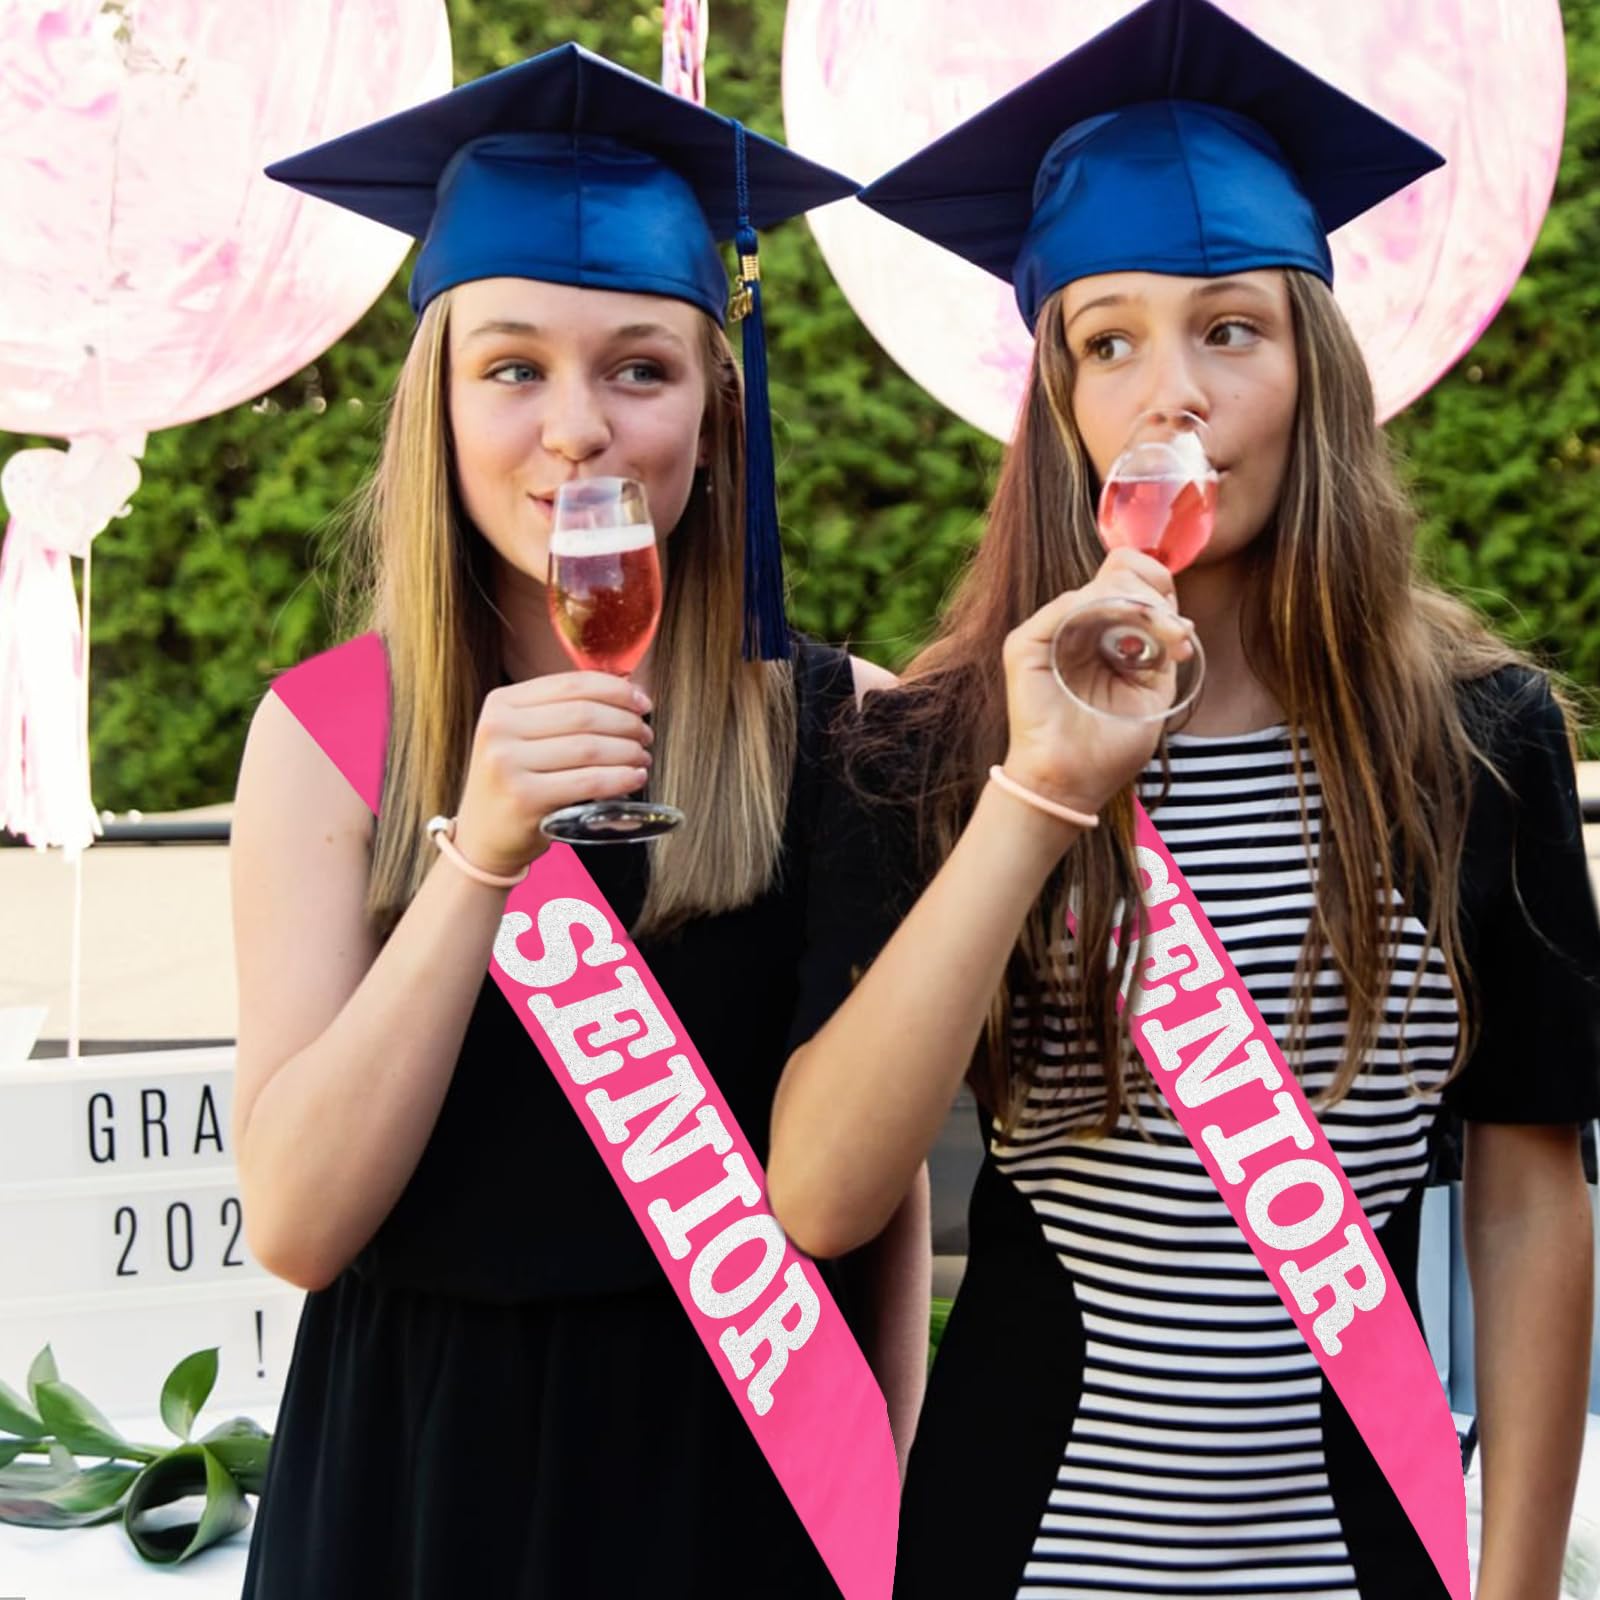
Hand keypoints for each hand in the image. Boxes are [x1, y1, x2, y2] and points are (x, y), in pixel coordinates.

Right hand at [451, 673, 653, 874]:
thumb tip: (628, 692)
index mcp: (501, 703)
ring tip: (642, 758)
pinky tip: (635, 777)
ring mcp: (507, 763)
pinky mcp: (524, 798)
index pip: (571, 685)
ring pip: (589, 748)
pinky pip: (588, 782)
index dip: (615, 690)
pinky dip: (620, 778)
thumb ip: (561, 712)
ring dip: (628, 751)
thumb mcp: (523, 737)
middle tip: (646, 735)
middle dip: (626, 722)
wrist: (484, 838)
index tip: (642, 702)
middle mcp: (499, 728)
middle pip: (584, 714)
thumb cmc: (516, 782)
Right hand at [1001, 548, 1193, 814]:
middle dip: (1157, 597)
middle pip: (1120, 571)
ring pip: (1102, 586)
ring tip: (1169, 640)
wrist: (1069, 786)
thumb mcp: (1152, 692)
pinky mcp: (1026, 643)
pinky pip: (1070, 605)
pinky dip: (1109, 610)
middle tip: (1178, 636)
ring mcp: (1049, 630)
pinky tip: (1136, 636)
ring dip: (1144, 607)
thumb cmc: (1107, 748)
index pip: (1130, 579)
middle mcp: (1074, 624)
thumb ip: (1160, 649)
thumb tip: (1179, 619)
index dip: (1160, 589)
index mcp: (1101, 632)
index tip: (1183, 631)